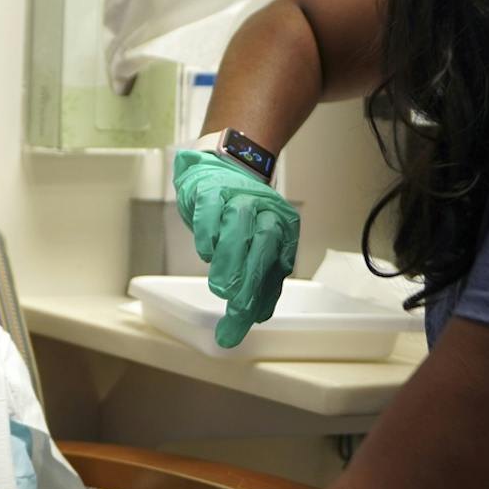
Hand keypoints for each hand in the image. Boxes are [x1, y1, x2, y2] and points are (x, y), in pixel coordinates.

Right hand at [173, 149, 300, 347]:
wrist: (224, 171)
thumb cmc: (239, 220)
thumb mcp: (253, 250)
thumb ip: (258, 284)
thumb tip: (256, 317)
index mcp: (283, 228)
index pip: (276, 263)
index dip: (262, 292)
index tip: (246, 316)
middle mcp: (266, 209)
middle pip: (264, 241)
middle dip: (250, 276)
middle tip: (236, 305)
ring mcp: (238, 196)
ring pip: (239, 223)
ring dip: (230, 258)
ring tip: (220, 287)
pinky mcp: (211, 189)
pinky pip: (211, 208)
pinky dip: (208, 232)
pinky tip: (206, 252)